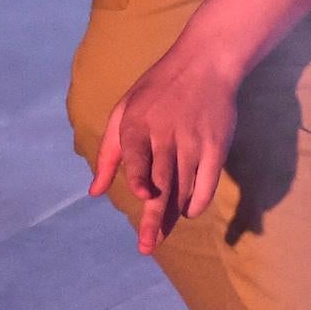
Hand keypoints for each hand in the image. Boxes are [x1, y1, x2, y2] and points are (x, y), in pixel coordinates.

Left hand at [88, 43, 240, 254]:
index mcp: (138, 123)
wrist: (205, 63)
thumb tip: (93, 192)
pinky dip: (198, 202)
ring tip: (160, 235)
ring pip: (183, 188)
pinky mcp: (216, 145)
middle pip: (162, 183)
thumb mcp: (124, 110)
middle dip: (154, 218)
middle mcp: (166, 134)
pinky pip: (207, 182)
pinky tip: (188, 212)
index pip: (139, 155)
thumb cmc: (158, 89)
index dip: (141, 176)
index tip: (143, 195)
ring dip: (173, 215)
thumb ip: (108, 152)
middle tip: (146, 246)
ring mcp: (194, 140)